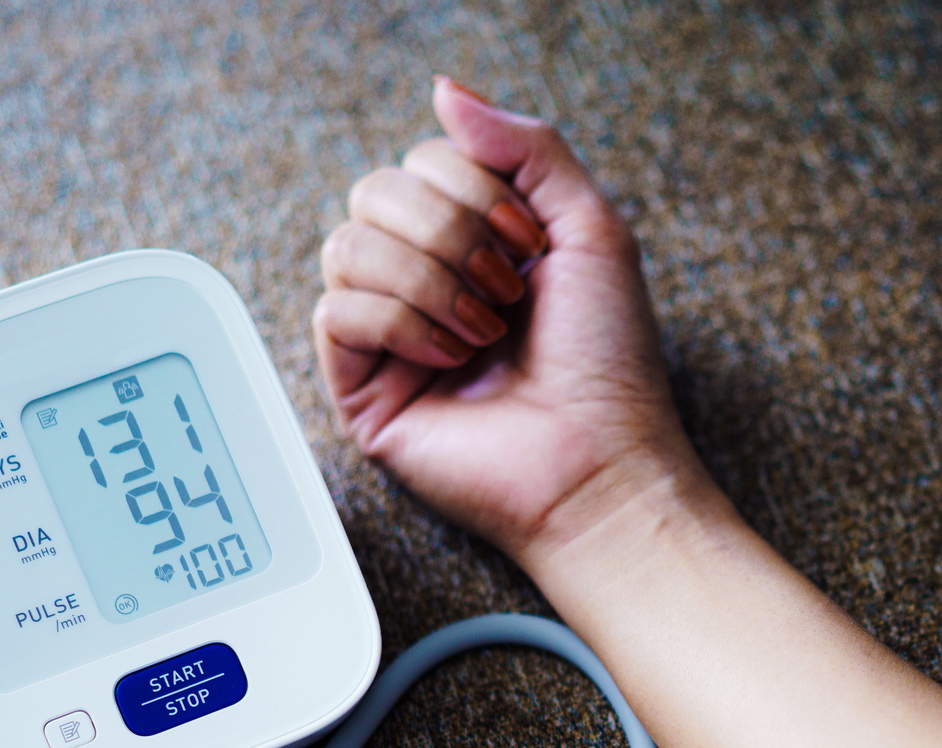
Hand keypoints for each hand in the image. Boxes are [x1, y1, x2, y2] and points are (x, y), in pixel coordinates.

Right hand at [313, 78, 701, 563]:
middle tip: (508, 292)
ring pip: (345, 244)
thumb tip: (445, 91)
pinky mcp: (361, 386)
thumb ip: (528, 147)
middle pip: (374, 191)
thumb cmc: (607, 362)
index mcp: (475, 238)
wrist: (600, 462)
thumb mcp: (590, 228)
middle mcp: (425, 278)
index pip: (423, 160)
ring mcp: (388, 332)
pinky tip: (449, 358)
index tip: (530, 246)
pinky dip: (399, 323)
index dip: (475, 190)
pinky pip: (333, 310)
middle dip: (449, 232)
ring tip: (483, 332)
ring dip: (428, 280)